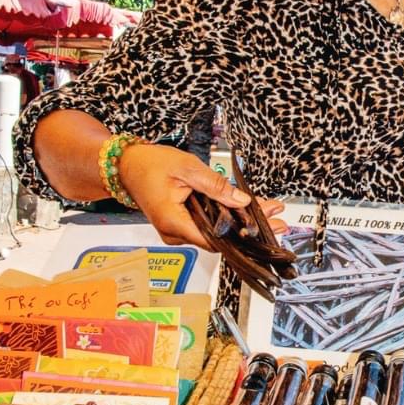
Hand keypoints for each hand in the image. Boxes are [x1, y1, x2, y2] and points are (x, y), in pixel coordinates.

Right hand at [118, 143, 284, 248]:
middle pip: (219, 238)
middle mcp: (174, 233)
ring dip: (240, 222)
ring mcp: (177, 231)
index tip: (265, 230)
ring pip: (214, 232)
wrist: (126, 165)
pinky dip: (225, 218)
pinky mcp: (180, 225)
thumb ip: (216, 186)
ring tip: (268, 213)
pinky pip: (206, 225)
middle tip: (277, 221)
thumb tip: (241, 200)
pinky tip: (246, 210)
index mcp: (174, 222)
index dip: (242, 236)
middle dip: (249, 229)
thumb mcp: (188, 168)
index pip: (215, 239)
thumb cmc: (149, 164)